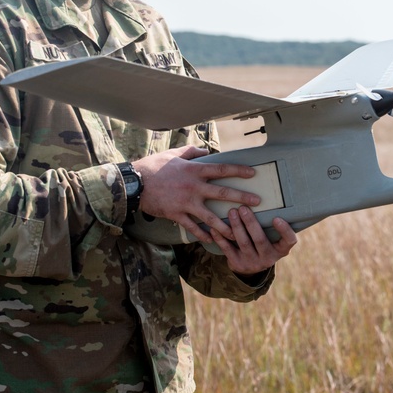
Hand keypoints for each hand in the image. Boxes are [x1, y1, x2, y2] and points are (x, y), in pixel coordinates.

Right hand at [134, 145, 260, 243]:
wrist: (135, 183)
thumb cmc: (154, 166)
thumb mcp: (174, 154)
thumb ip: (192, 153)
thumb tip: (206, 152)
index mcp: (195, 170)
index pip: (222, 169)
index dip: (238, 170)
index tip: (252, 173)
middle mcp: (194, 187)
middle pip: (222, 193)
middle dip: (241, 198)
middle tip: (256, 202)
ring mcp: (186, 203)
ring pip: (210, 216)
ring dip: (225, 225)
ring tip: (238, 232)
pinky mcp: (177, 214)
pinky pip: (193, 227)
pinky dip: (202, 234)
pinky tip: (211, 240)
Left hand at [210, 206, 296, 275]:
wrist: (251, 268)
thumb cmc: (264, 244)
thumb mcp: (273, 239)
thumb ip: (273, 226)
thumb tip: (268, 196)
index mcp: (281, 250)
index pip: (289, 241)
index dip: (284, 230)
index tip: (276, 218)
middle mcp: (268, 258)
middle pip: (260, 239)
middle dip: (251, 223)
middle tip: (243, 208)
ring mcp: (253, 263)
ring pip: (244, 243)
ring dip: (236, 226)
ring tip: (231, 212)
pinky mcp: (238, 264)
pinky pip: (228, 250)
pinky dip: (221, 238)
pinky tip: (215, 228)